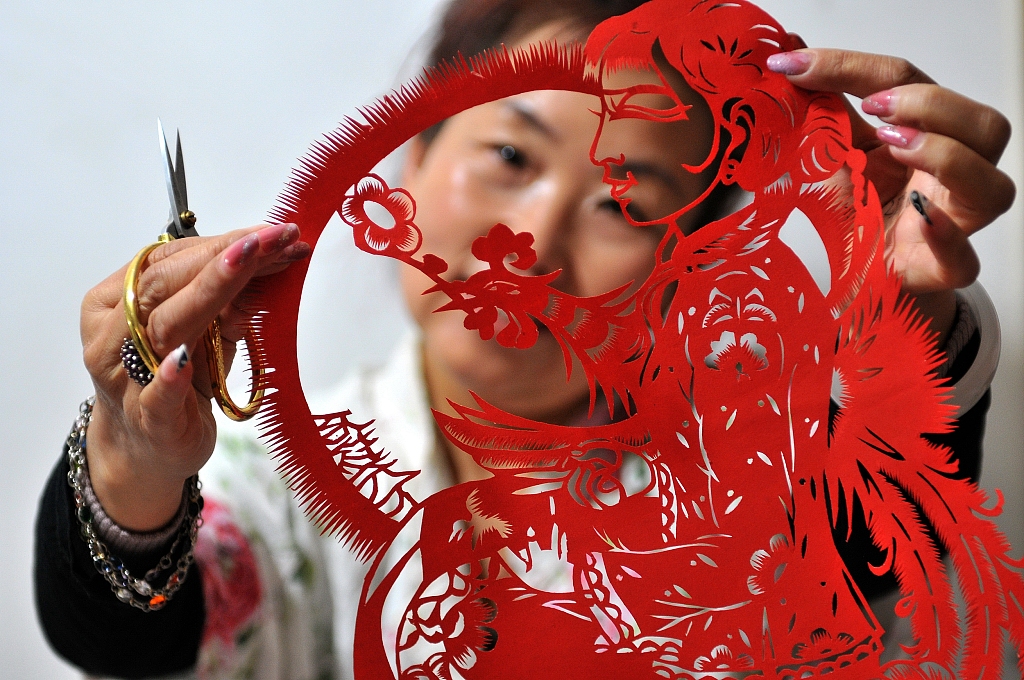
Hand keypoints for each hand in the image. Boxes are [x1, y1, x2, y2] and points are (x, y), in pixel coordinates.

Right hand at [82, 224, 308, 529]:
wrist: (148, 450)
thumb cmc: (177, 381)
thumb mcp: (206, 330)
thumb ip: (229, 296)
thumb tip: (274, 255)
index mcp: (118, 302)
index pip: (171, 260)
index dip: (224, 242)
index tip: (273, 231)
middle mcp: (115, 334)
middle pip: (166, 283)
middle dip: (226, 255)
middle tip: (274, 237)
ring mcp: (128, 378)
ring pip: (164, 326)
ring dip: (210, 290)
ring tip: (245, 261)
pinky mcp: (151, 421)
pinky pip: (156, 396)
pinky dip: (171, 378)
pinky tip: (185, 359)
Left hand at [768, 47, 1015, 343]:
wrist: (843, 282)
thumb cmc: (847, 216)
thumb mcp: (825, 156)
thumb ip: (816, 113)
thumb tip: (788, 56)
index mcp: (922, 136)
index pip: (906, 84)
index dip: (852, 66)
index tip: (793, 65)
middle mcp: (948, 177)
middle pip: (983, 125)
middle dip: (931, 104)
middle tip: (874, 109)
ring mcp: (950, 226)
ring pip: (992, 186)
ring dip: (946, 155)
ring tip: (893, 146)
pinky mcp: (935, 273)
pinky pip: (963, 260)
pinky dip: (946, 238)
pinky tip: (918, 218)